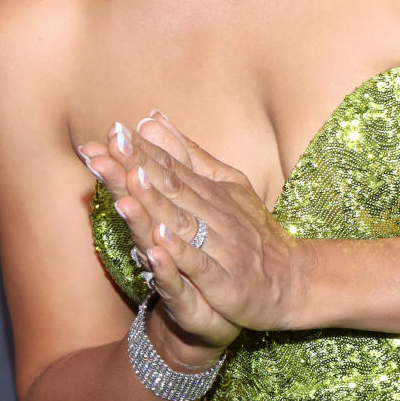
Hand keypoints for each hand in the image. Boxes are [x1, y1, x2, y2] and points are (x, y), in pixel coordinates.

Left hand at [83, 113, 313, 333]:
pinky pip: (200, 265)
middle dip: (136, 168)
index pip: (170, 166)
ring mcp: (220, 247)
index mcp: (210, 191)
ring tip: (128, 181)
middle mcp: (214, 214)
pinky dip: (179, 254)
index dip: (140, 151)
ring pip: (182, 223)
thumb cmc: (253, 231)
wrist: (292, 280)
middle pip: (171, 189)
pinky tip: (158, 240)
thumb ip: (188, 154)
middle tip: (106, 148)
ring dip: (153, 203)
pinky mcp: (225, 281)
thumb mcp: (226, 184)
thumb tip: (151, 119)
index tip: (111, 132)